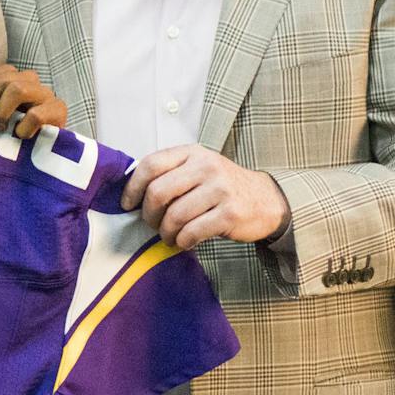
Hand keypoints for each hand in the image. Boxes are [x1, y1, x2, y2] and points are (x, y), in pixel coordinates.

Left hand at [0, 64, 66, 137]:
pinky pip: (36, 114)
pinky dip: (23, 127)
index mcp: (9, 76)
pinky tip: (19, 135)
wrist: (50, 144)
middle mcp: (27, 79)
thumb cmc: (14, 129)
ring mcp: (44, 92)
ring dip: (1, 112)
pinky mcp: (58, 109)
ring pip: (16, 89)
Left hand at [121, 144, 290, 249]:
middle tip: (151, 224)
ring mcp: (220, 189)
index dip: (133, 187)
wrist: (267, 199)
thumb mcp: (197, 168)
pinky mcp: (230, 213)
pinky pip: (193, 231)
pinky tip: (184, 241)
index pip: (150, 164)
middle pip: (158, 192)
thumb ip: (170, 173)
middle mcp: (206, 166)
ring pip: (174, 215)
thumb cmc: (223, 186)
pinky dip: (182, 241)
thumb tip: (133, 195)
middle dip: (148, 214)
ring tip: (168, 236)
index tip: (127, 203)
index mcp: (191, 152)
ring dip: (165, 232)